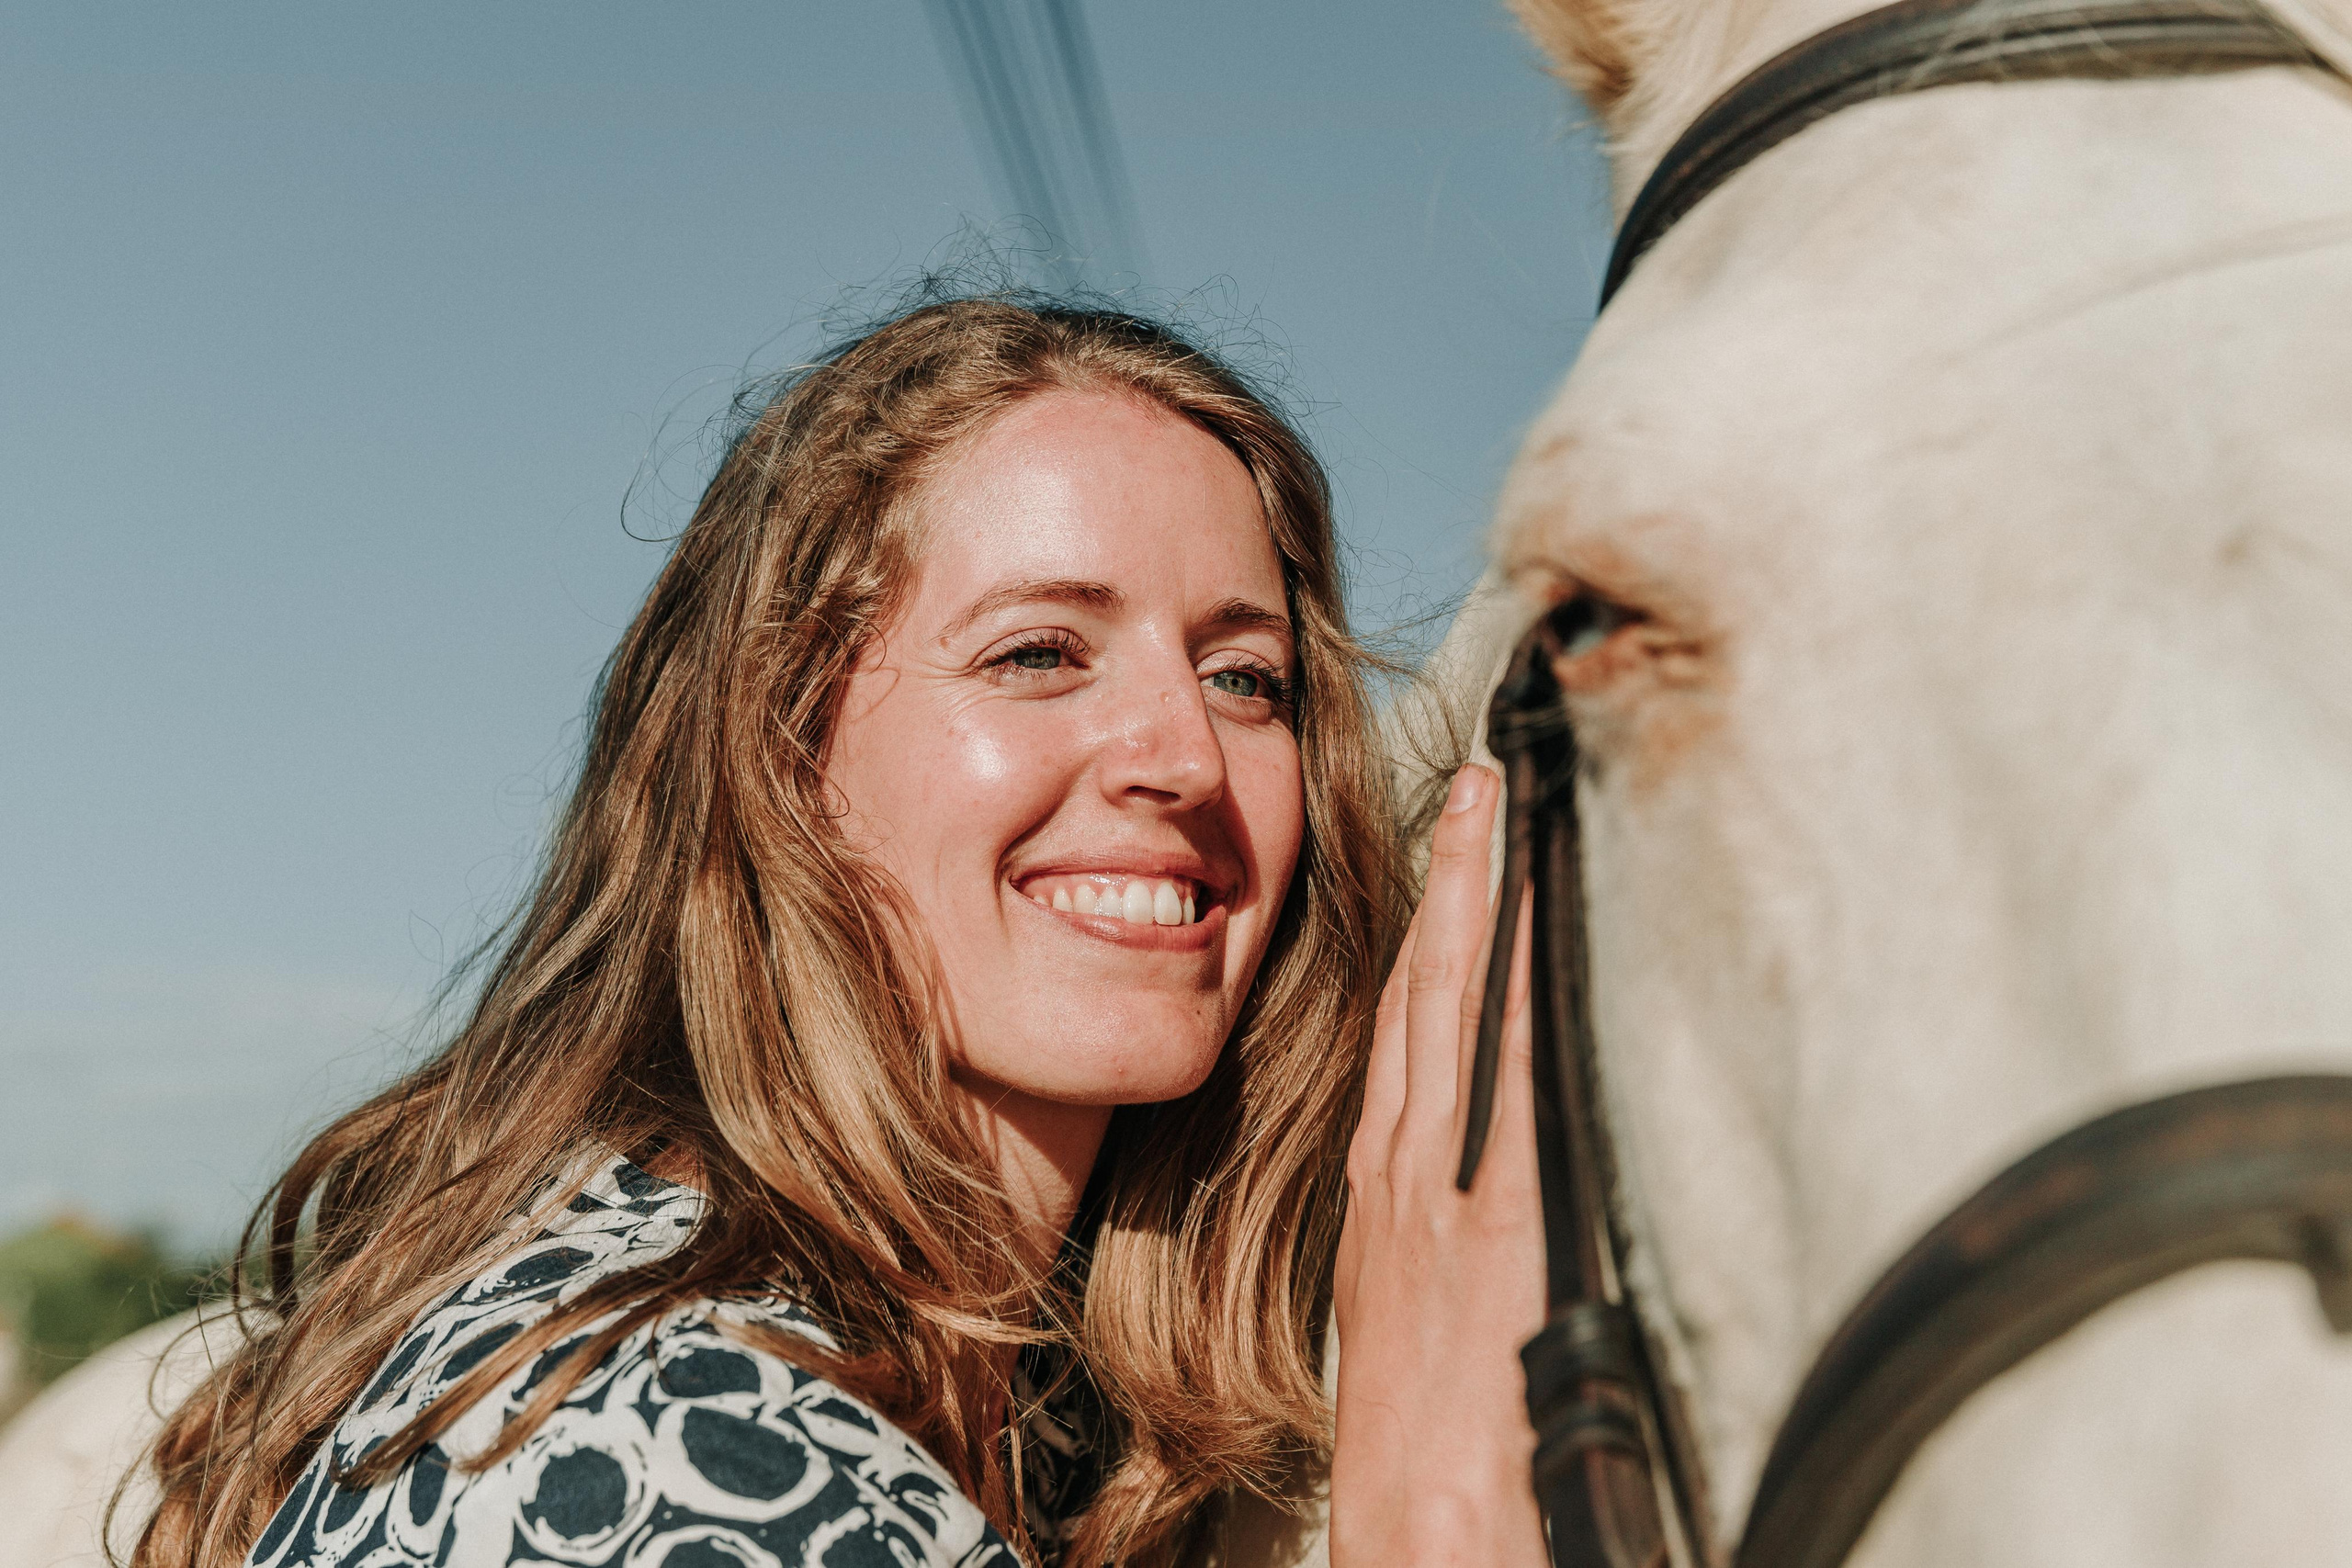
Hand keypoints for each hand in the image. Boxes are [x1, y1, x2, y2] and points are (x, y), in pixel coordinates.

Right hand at [1330, 764, 1548, 1567]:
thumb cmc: (1434, 1445)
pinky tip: (1532, 915)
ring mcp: (1440, 1178)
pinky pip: (1497, 1060)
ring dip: (1473, 902)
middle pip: (1421, 996)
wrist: (1421, 1522)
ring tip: (1497, 812)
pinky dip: (1506, 979)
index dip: (1425, 944)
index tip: (1451, 866)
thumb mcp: (1421, 1325)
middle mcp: (1403, 1170)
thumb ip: (1451, 1247)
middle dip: (1447, 885)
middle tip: (1477, 787)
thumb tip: (1491, 1206)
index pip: (1405, 1038)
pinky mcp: (1487, 1201)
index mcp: (1386, 1196)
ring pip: (1450, 1006)